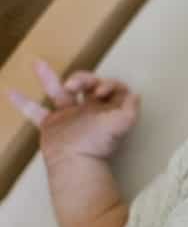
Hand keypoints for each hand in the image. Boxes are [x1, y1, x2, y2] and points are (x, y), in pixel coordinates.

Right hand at [6, 59, 139, 164]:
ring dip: (49, 77)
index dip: (108, 84)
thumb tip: (136, 95)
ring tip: (39, 63)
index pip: (112, 88)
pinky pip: (34, 110)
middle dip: (83, 78)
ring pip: (58, 91)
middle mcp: (88, 110)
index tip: (100, 91)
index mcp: (106, 109)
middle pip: (87, 85)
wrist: (75, 163)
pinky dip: (23, 102)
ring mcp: (68, 116)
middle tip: (75, 84)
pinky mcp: (50, 124)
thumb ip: (130, 110)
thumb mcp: (121, 125)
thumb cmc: (98, 143)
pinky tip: (10, 91)